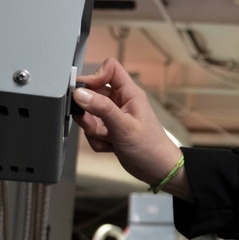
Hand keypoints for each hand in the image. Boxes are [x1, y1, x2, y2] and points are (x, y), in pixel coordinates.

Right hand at [72, 58, 189, 199]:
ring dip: (94, 130)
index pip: (110, 68)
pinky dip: (97, 140)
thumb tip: (80, 93)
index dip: (94, 76)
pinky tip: (110, 146)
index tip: (84, 92)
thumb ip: (102, 108)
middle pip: (92, 94)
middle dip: (90, 113)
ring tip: (109, 138)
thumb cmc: (151, 148)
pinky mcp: (110, 130)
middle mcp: (121, 102)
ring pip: (89, 115)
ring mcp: (115, 116)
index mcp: (130, 94)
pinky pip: (92, 130)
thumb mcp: (124, 127)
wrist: (158, 170)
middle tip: (96, 126)